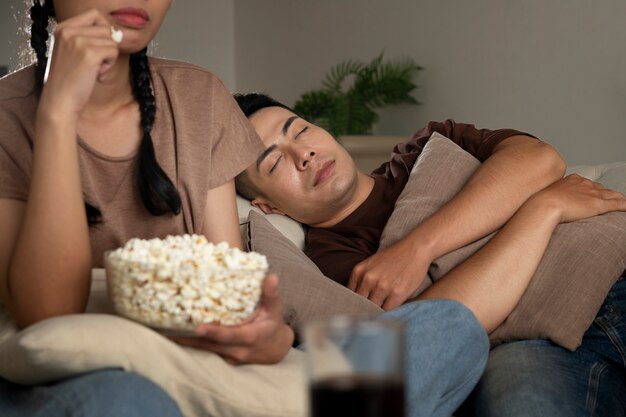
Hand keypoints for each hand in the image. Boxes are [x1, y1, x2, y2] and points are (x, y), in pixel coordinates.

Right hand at [39, 10, 120, 119]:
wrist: (60, 102)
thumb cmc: (69, 81)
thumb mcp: (73, 52)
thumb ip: (89, 38)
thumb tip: (117, 34)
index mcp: (63, 28)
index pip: (95, 15)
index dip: (104, 32)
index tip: (98, 50)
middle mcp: (68, 31)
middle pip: (106, 29)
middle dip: (106, 48)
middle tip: (93, 65)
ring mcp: (78, 41)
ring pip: (112, 41)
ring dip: (108, 59)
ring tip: (93, 71)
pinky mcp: (89, 54)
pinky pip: (113, 52)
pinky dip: (109, 66)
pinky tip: (96, 76)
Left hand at [169, 274, 293, 364]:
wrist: (276, 350)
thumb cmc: (273, 324)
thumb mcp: (275, 309)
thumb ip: (271, 294)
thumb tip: (272, 276)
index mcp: (250, 336)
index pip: (230, 335)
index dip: (215, 332)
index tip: (199, 328)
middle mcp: (238, 350)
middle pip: (210, 345)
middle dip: (188, 339)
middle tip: (166, 331)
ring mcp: (229, 357)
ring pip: (204, 350)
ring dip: (184, 343)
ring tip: (163, 333)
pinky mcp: (224, 359)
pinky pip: (205, 351)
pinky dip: (190, 344)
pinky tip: (174, 337)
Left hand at [347, 238, 430, 310]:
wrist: (415, 248)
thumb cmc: (394, 257)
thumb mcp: (370, 264)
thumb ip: (361, 279)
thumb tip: (356, 300)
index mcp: (359, 271)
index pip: (350, 296)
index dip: (354, 303)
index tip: (357, 308)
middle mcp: (368, 279)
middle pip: (360, 304)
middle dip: (364, 308)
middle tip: (368, 312)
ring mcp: (382, 287)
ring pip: (373, 308)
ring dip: (377, 310)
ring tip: (380, 310)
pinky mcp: (397, 293)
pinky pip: (387, 310)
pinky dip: (388, 311)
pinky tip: (390, 307)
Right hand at [531, 174, 625, 222]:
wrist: (543, 205)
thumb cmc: (539, 203)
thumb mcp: (545, 196)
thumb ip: (550, 198)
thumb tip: (543, 204)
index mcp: (573, 180)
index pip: (588, 185)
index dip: (592, 191)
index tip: (593, 197)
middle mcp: (585, 184)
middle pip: (601, 189)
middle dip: (607, 195)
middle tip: (612, 201)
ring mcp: (593, 193)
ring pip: (612, 195)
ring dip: (618, 200)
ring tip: (623, 204)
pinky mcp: (598, 204)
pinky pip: (618, 204)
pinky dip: (625, 206)